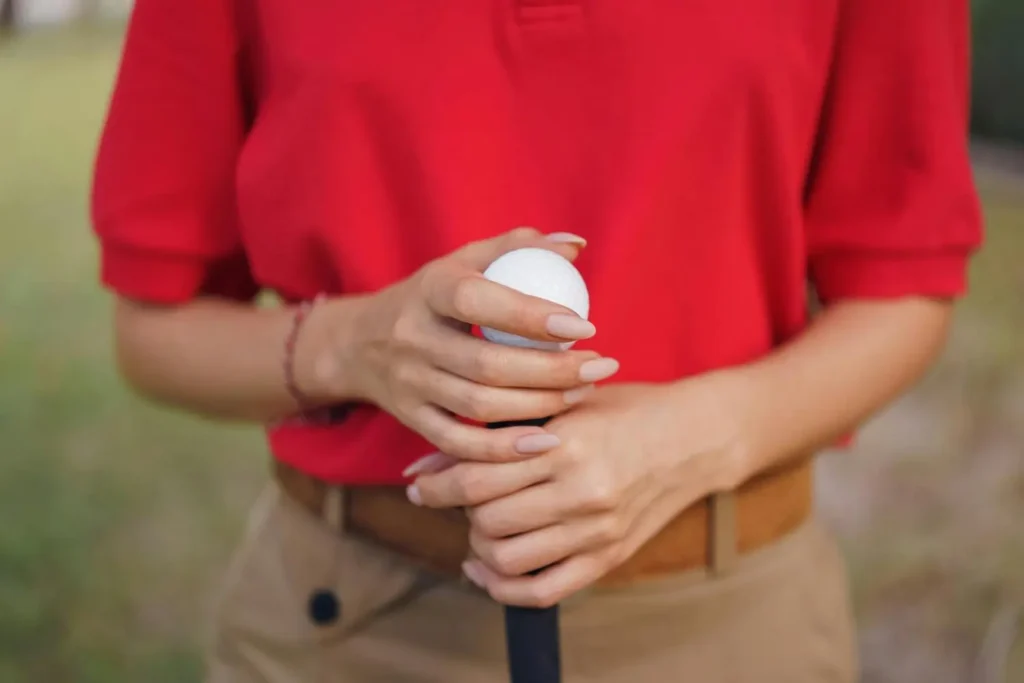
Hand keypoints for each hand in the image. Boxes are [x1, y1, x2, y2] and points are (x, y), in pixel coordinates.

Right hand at [302, 227, 620, 460]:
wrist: (361, 343)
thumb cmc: (436, 296)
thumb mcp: (466, 262)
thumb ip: (520, 247)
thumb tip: (576, 247)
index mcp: (429, 290)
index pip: (477, 301)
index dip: (531, 316)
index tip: (584, 326)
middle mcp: (412, 337)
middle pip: (485, 363)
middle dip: (552, 370)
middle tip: (600, 366)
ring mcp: (409, 382)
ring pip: (478, 405)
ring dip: (539, 404)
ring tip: (583, 392)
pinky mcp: (411, 419)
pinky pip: (458, 444)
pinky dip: (502, 449)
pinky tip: (545, 441)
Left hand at [406, 378, 745, 606]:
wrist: (693, 437)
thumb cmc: (623, 409)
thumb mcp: (560, 405)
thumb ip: (493, 434)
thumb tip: (419, 465)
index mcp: (566, 443)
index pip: (476, 478)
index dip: (436, 486)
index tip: (421, 485)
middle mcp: (581, 491)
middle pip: (485, 520)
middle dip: (459, 511)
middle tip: (463, 495)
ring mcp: (596, 530)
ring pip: (506, 559)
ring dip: (479, 545)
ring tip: (482, 524)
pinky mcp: (608, 558)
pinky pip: (541, 591)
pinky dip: (503, 587)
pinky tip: (488, 568)